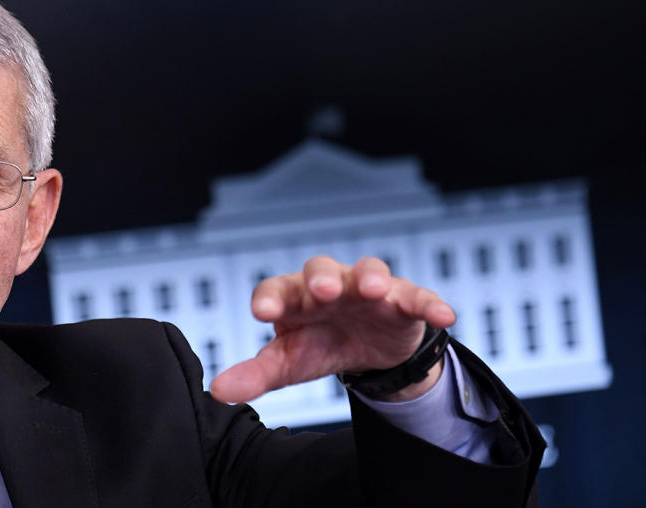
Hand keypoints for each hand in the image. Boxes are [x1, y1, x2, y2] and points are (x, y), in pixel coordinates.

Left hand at [209, 256, 455, 403]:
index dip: (270, 297)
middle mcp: (329, 284)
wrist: (367, 348)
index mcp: (294, 296)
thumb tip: (217, 391)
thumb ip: (255, 374)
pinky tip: (445, 315)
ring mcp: (368, 289)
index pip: (277, 289)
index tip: (261, 313)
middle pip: (321, 270)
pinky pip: (417, 296)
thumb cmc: (319, 344)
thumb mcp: (288, 362)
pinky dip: (430, 303)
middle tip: (320, 289)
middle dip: (321, 278)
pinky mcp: (403, 301)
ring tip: (373, 289)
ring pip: (369, 272)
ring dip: (370, 277)